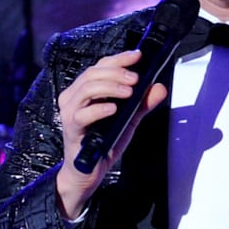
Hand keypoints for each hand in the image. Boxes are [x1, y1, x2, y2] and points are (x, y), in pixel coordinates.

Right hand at [54, 49, 167, 218]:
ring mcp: (70, 112)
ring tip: (129, 92)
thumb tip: (158, 88)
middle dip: (117, 72)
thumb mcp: (127, 120)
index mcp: (85, 90)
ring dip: (110, 86)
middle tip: (136, 78)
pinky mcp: (72, 129)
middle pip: (93, 73)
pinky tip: (114, 109)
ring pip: (86, 89)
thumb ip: (141, 104)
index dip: (119, 59)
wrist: (87, 172)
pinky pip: (82, 115)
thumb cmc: (103, 143)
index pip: (100, 66)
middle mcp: (74, 97)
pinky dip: (99, 108)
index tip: (138, 56)